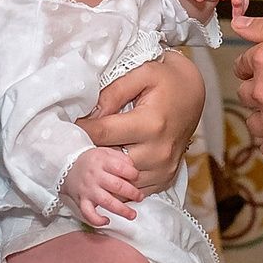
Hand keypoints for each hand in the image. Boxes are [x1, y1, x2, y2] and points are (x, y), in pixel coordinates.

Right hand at [64, 146, 142, 226]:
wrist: (66, 167)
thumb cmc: (90, 161)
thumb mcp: (105, 151)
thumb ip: (120, 157)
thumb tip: (133, 168)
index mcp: (101, 162)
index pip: (120, 167)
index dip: (132, 174)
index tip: (137, 177)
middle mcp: (95, 176)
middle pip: (116, 185)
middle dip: (132, 193)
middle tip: (139, 197)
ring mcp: (88, 190)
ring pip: (106, 202)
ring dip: (121, 210)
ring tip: (132, 214)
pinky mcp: (81, 201)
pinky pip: (88, 213)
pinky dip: (97, 220)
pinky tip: (107, 220)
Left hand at [79, 49, 202, 192]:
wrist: (194, 93)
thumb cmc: (167, 80)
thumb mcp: (142, 73)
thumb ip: (113, 92)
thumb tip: (90, 113)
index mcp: (151, 124)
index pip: (102, 133)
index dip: (81, 128)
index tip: (69, 124)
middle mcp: (158, 151)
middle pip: (109, 162)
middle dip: (91, 152)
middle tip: (78, 142)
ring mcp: (163, 168)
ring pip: (120, 181)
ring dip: (104, 169)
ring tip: (94, 154)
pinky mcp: (165, 178)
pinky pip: (134, 189)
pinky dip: (120, 180)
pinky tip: (112, 166)